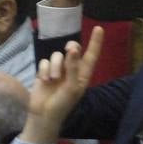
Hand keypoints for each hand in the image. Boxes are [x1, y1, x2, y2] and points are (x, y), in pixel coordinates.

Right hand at [20, 25, 104, 143]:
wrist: (43, 114)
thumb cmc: (63, 104)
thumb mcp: (71, 87)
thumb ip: (73, 68)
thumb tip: (73, 49)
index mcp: (83, 74)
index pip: (91, 55)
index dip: (95, 42)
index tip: (99, 28)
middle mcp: (71, 69)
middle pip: (72, 49)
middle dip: (70, 48)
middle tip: (69, 50)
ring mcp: (58, 70)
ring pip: (57, 55)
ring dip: (55, 66)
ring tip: (52, 80)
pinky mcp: (45, 71)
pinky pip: (45, 61)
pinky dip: (44, 70)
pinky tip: (43, 80)